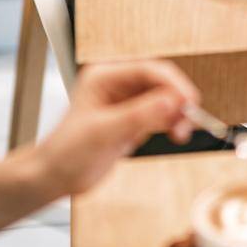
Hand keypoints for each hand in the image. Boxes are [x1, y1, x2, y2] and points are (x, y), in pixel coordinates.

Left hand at [32, 61, 197, 197]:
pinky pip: (161, 116)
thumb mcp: (103, 133)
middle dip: (178, 99)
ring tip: (181, 134)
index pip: (147, 70)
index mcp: (104, 76)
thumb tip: (170, 101)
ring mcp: (126, 103)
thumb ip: (137, 116)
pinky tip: (176, 134)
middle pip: (160, 83)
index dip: (172, 83)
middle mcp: (117, 85)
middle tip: (190, 120)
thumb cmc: (67, 151)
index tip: (189, 100)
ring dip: (177, 114)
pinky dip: (172, 123)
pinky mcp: (133, 121)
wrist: (56, 176)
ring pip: (164, 100)